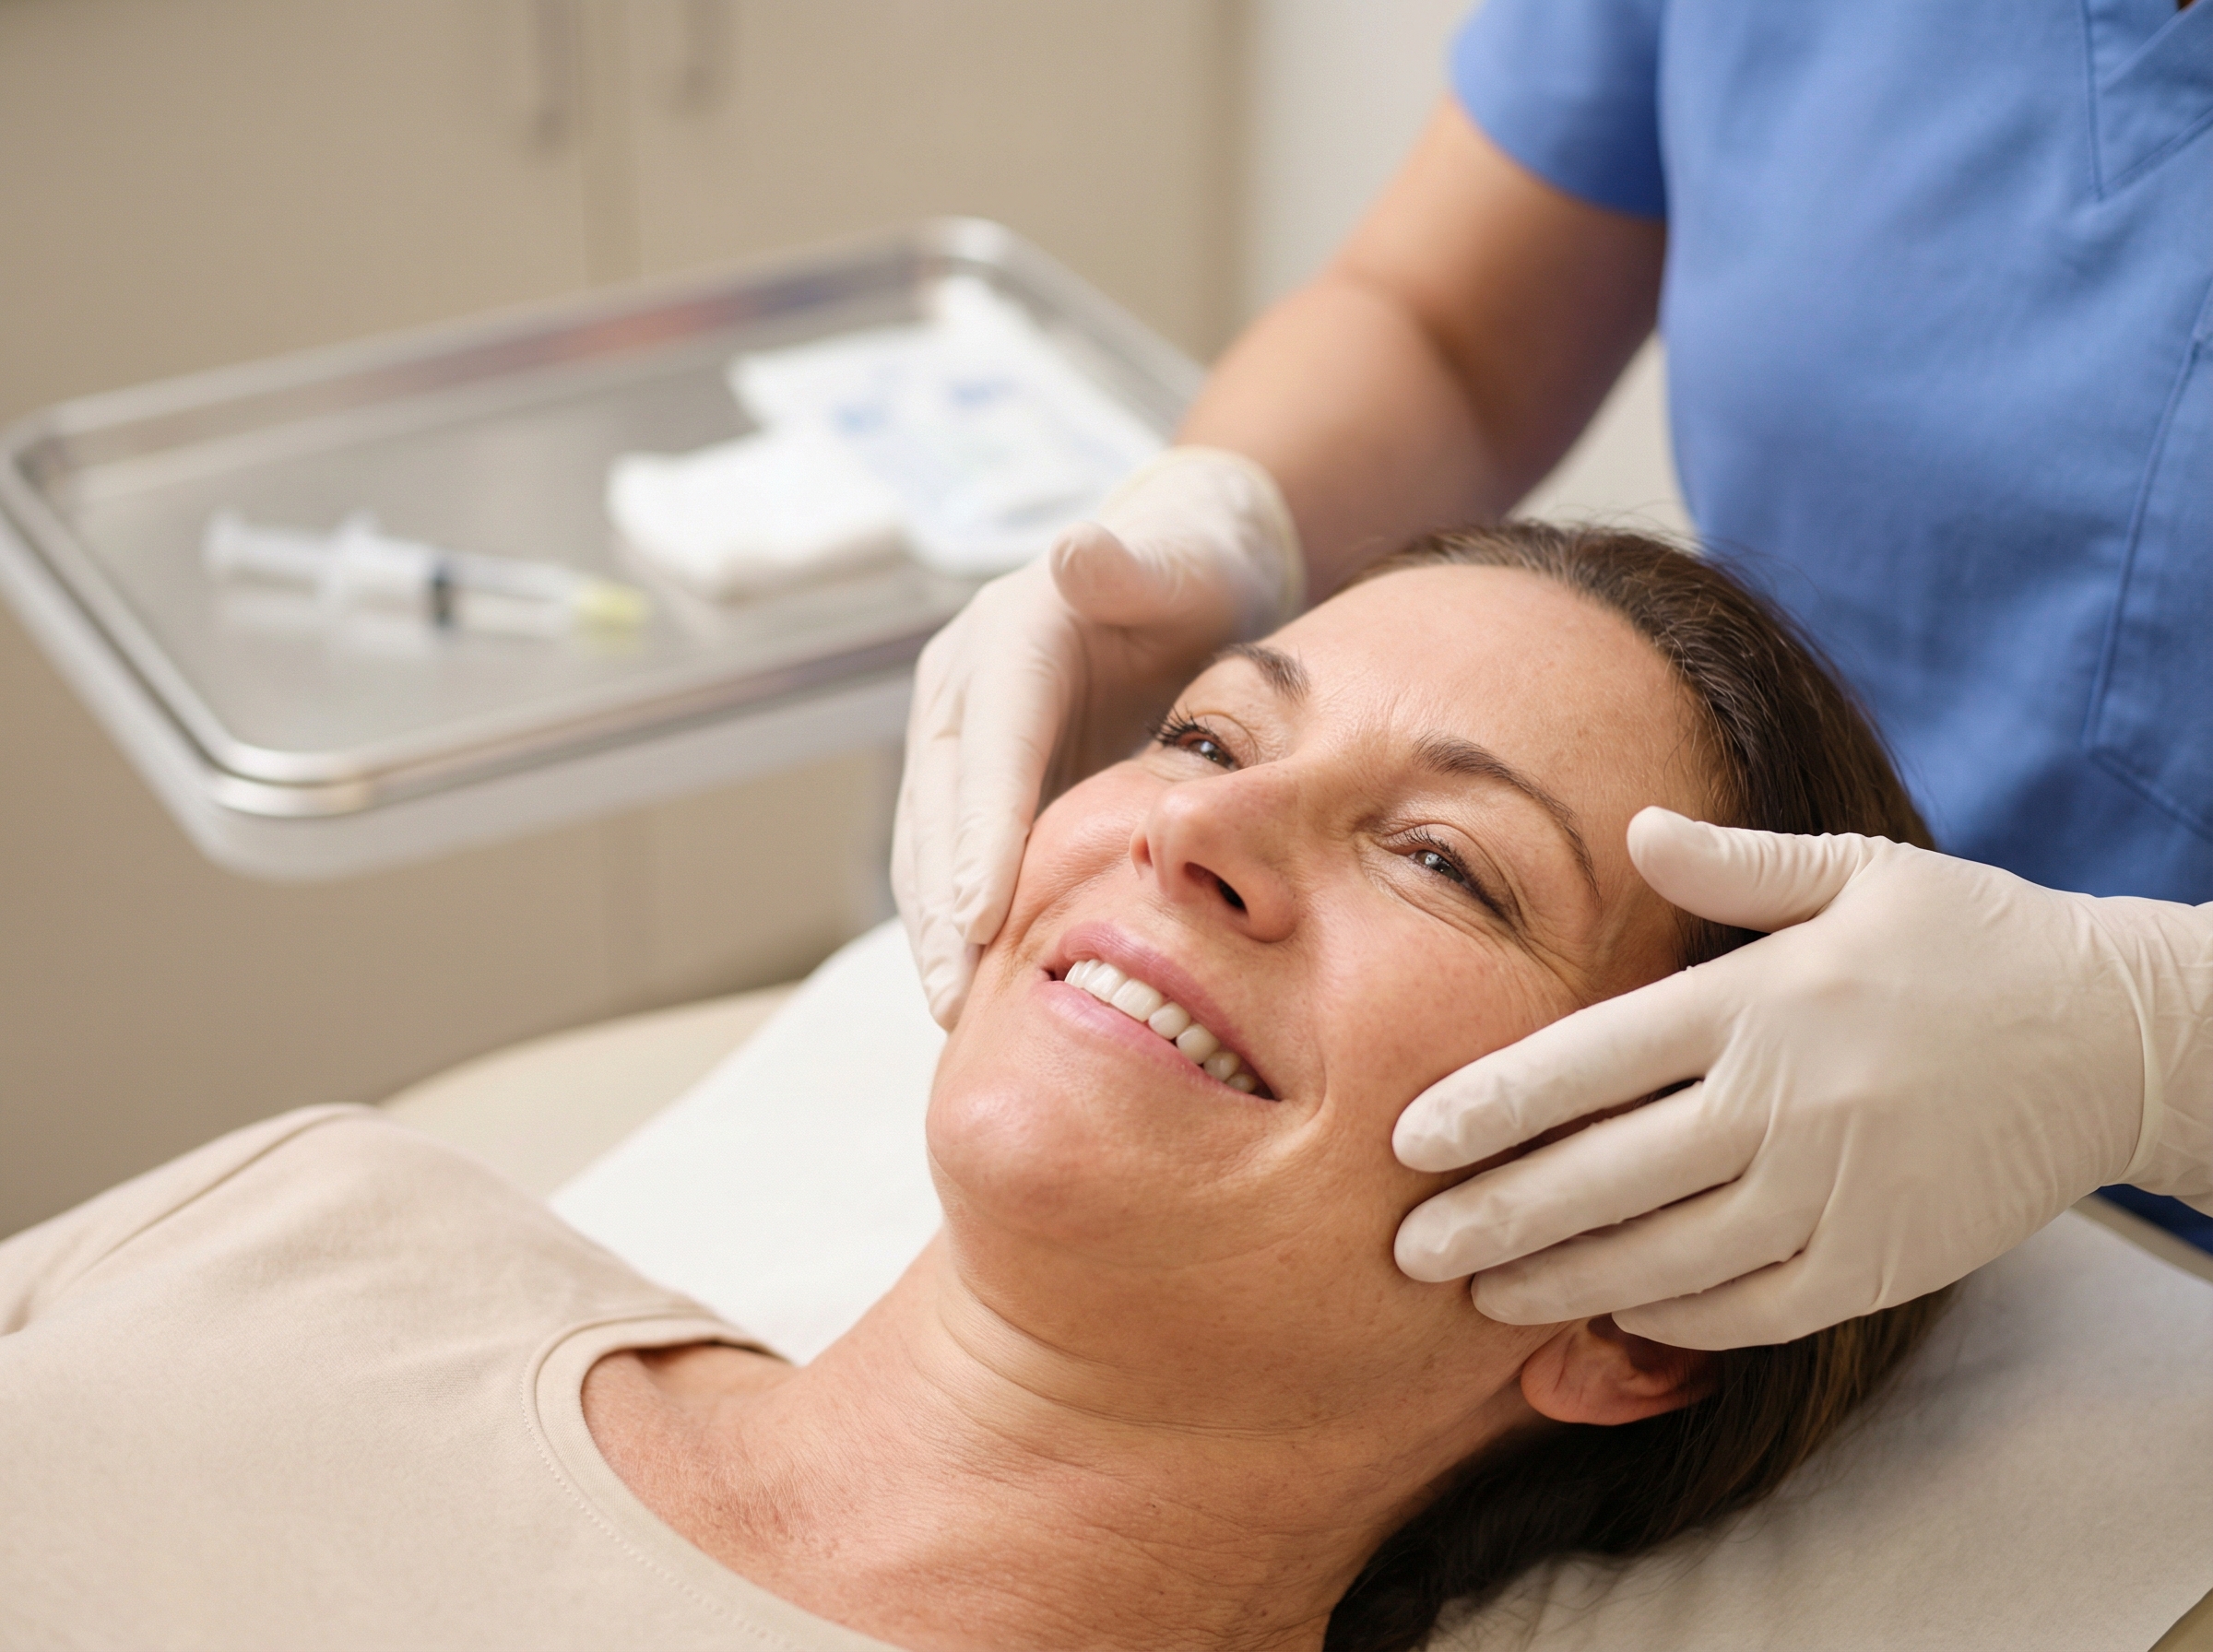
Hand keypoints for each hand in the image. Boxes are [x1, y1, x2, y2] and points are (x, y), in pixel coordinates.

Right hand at [892, 448, 1302, 1025]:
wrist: (1182, 569)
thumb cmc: (1192, 570)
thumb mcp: (1176, 562)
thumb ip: (1129, 565)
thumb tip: (1076, 548)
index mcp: (1008, 641)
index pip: (988, 749)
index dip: (979, 835)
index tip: (976, 916)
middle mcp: (964, 693)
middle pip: (940, 811)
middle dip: (940, 909)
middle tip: (952, 998)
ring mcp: (966, 741)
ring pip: (933, 847)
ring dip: (938, 930)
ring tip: (953, 1012)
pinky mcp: (984, 783)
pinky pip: (961, 861)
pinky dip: (963, 924)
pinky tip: (977, 989)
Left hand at [1393, 807, 2212, 1347]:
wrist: (2119, 1038)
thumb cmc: (1972, 941)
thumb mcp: (1862, 870)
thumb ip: (1737, 865)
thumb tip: (1636, 827)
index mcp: (1758, 1001)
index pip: (1588, 1063)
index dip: (1490, 1109)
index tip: (1407, 1141)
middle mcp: (1781, 1102)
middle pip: (1602, 1176)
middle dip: (1492, 1218)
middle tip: (1403, 1250)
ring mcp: (1830, 1192)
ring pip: (1661, 1257)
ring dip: (1559, 1281)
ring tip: (1478, 1295)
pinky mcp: (1878, 1261)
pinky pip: (1749, 1307)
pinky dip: (1670, 1317)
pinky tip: (1609, 1313)